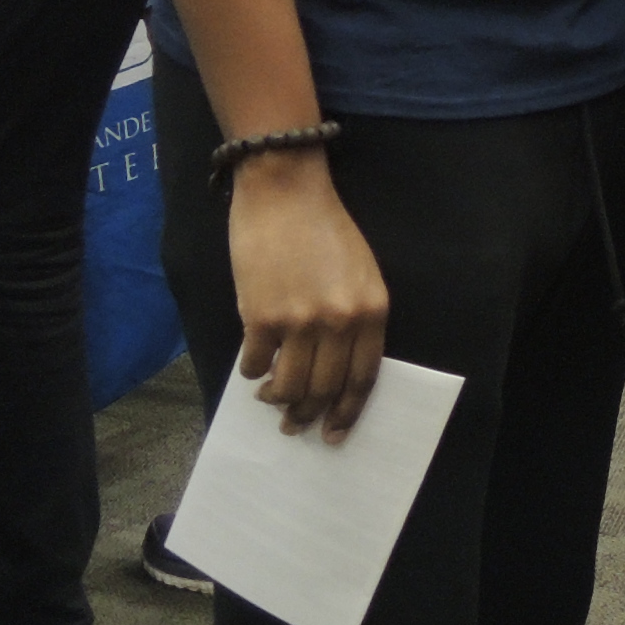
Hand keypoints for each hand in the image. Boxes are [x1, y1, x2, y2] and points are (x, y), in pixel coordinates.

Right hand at [227, 148, 392, 436]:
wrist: (286, 192)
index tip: (336, 432)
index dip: (349, 411)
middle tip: (295, 426)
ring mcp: (301, 321)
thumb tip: (330, 368)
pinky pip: (255, 364)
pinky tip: (254, 365)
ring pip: (290, 387)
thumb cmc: (324, 229)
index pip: (364, 377)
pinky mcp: (261, 317)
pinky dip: (252, 372)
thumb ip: (352, 319)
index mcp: (373, 309)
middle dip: (309, 415)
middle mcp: (342, 320)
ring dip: (278, 401)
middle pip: (326, 389)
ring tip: (271, 398)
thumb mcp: (358, 273)